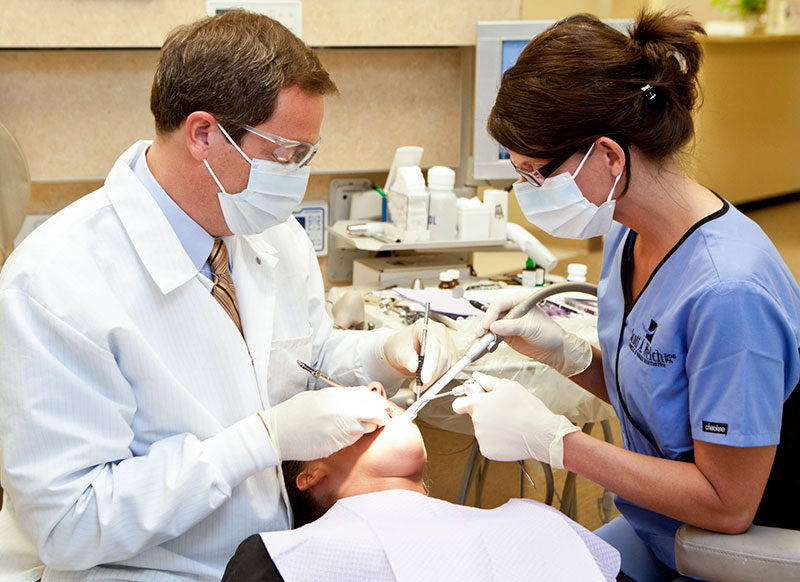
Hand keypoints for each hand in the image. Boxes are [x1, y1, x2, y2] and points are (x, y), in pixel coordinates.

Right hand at [259, 387, 390, 460]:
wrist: (277, 432)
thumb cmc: (295, 413)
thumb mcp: (319, 396)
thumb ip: (342, 396)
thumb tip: (361, 398)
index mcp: (337, 397)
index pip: (369, 398)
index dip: (379, 403)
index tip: (382, 406)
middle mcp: (342, 412)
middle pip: (375, 414)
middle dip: (381, 417)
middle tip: (380, 418)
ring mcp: (340, 430)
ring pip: (366, 429)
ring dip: (366, 427)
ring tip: (352, 425)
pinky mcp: (336, 445)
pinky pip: (352, 440)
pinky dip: (352, 437)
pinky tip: (340, 433)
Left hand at [382, 318, 456, 390]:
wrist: (403, 351)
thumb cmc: (401, 346)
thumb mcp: (399, 351)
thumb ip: (407, 358)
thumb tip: (414, 367)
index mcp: (427, 328)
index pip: (433, 346)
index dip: (431, 363)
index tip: (424, 378)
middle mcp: (440, 334)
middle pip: (443, 357)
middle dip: (431, 375)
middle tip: (419, 386)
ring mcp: (448, 345)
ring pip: (447, 365)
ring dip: (434, 379)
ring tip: (419, 385)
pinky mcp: (451, 356)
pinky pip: (449, 370)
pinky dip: (438, 379)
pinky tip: (427, 382)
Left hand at [451, 372, 579, 468]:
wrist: (541, 434)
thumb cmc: (527, 409)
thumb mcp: (508, 386)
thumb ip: (487, 381)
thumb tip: (477, 376)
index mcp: (478, 404)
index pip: (458, 404)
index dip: (464, 402)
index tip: (469, 403)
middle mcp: (476, 421)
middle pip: (475, 417)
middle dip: (486, 414)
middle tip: (503, 412)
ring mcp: (481, 438)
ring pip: (483, 431)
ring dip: (492, 428)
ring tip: (510, 424)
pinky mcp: (488, 451)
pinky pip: (489, 444)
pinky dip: (497, 442)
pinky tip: (510, 436)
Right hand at [475, 292, 591, 376]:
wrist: (555, 350)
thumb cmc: (550, 333)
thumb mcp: (531, 328)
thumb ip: (511, 327)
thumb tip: (494, 327)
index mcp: (519, 301)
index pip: (499, 305)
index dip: (491, 315)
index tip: (487, 325)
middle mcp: (512, 310)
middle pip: (491, 315)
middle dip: (485, 325)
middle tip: (481, 334)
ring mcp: (507, 323)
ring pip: (490, 326)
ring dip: (484, 334)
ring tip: (480, 342)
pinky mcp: (505, 335)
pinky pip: (492, 336)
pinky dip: (487, 341)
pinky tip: (483, 345)